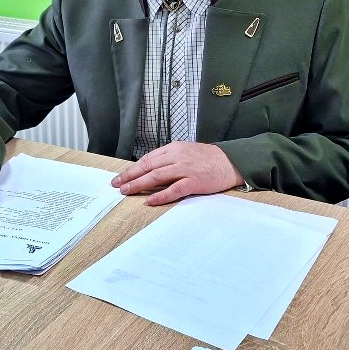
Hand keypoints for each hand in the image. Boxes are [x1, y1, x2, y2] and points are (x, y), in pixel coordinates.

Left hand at [111, 142, 243, 206]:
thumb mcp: (186, 151)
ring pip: (157, 177)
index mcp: (174, 148)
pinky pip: (174, 190)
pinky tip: (149, 201)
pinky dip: (160, 196)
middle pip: (148, 166)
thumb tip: (150, 169)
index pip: (148, 159)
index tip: (121, 177)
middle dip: (130, 176)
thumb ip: (169, 158)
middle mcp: (177, 157)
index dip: (132, 169)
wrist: (231, 161)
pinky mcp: (194, 182)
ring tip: (127, 191)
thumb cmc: (208, 158)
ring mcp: (185, 169)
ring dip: (140, 185)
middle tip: (117, 185)